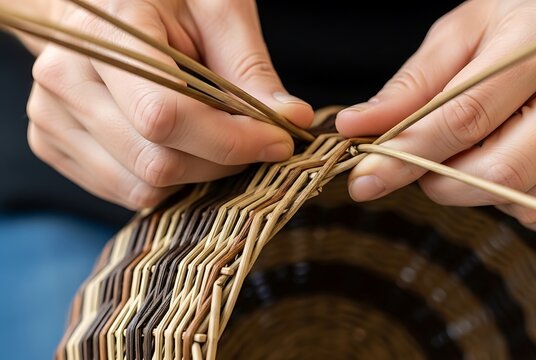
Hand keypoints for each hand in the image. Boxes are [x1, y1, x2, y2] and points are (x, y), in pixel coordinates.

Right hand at [26, 0, 312, 208]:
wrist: (103, 6)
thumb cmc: (164, 0)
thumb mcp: (216, 9)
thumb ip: (251, 66)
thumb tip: (291, 118)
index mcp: (107, 32)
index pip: (166, 115)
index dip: (231, 140)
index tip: (279, 141)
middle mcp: (66, 77)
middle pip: (158, 161)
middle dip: (223, 161)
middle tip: (255, 141)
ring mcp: (51, 115)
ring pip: (144, 186)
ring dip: (198, 174)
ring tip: (214, 136)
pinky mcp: (54, 142)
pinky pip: (126, 190)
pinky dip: (168, 180)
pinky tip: (181, 144)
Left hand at [336, 0, 535, 238]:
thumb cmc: (525, 25)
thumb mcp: (463, 34)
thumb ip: (412, 85)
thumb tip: (356, 126)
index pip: (464, 116)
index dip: (406, 156)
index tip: (364, 181)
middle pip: (500, 172)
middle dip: (444, 184)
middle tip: (428, 168)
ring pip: (531, 202)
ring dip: (485, 195)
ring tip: (485, 155)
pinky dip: (529, 209)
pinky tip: (525, 171)